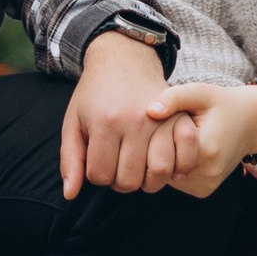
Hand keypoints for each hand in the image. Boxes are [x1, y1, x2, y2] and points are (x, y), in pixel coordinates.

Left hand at [61, 26, 185, 197]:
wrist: (123, 60)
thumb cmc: (95, 95)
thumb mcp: (73, 122)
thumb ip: (70, 159)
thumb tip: (70, 195)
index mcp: (105, 123)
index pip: (100, 175)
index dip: (97, 175)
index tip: (99, 161)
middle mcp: (135, 122)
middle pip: (130, 180)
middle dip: (121, 181)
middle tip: (119, 166)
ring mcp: (161, 120)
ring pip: (158, 174)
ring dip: (148, 180)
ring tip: (140, 167)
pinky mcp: (180, 118)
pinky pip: (187, 155)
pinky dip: (179, 168)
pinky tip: (167, 165)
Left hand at [152, 79, 256, 200]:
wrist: (251, 124)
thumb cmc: (221, 104)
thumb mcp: (200, 92)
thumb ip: (174, 97)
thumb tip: (150, 111)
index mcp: (206, 151)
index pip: (159, 150)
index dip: (158, 133)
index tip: (172, 118)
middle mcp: (207, 175)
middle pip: (161, 165)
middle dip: (160, 147)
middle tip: (175, 128)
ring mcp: (205, 186)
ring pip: (165, 175)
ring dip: (166, 158)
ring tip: (181, 139)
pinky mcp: (203, 191)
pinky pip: (175, 180)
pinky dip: (174, 166)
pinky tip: (185, 151)